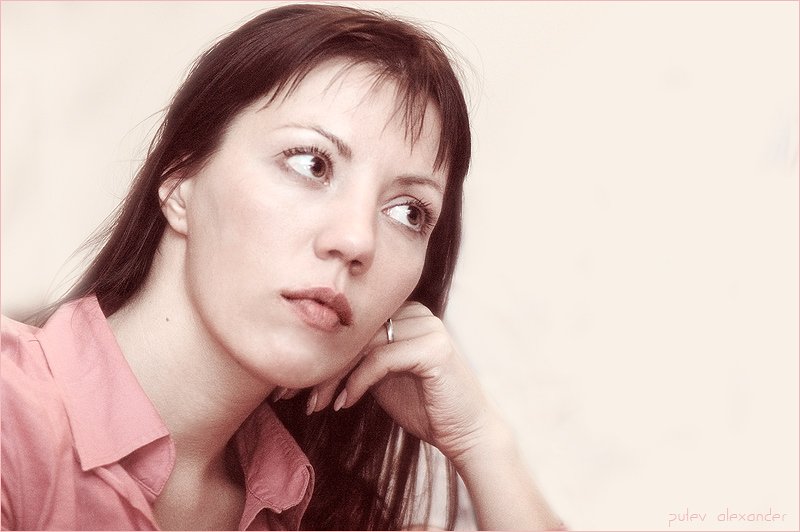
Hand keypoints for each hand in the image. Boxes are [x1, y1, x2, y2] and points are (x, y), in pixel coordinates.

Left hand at [304, 301, 498, 464]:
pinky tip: (346, 403)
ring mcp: (427, 327)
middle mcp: (416, 313)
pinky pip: (381, 359)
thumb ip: (360, 358)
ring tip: (316, 404)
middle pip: (354, 332)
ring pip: (364, 344)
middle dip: (320, 365)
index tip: (291, 382)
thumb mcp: (382, 377)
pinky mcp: (433, 348)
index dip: (320, 352)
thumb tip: (313, 357)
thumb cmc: (424, 406)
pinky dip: (358, 382)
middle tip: (292, 394)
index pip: (352, 325)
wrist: (466, 432)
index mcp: (405, 314)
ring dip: (334, 377)